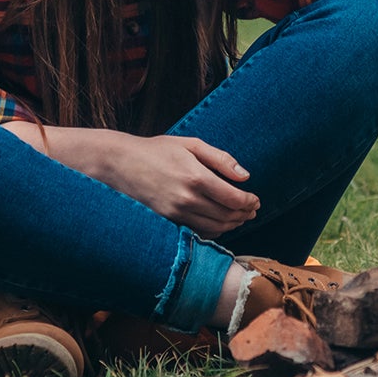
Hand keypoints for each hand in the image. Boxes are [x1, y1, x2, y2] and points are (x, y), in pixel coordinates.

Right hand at [95, 132, 259, 236]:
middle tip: (254, 210)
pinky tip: (220, 223)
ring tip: (241, 217)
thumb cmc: (158, 150)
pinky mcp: (166, 221)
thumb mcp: (192, 144)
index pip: (233, 199)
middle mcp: (186, 199)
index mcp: (196, 177)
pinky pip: (196, 232)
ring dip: (232, 225)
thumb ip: (221, 159)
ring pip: (213, 228)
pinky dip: (213, 231)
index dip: (249, 202)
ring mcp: (174, 213)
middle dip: (244, 214)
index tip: (257, 200)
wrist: (120, 164)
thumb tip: (245, 175)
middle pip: (226, 216)